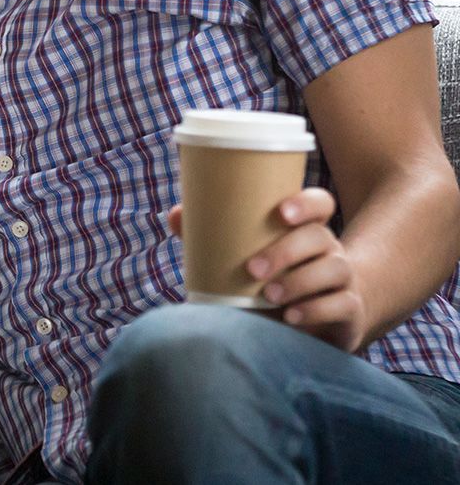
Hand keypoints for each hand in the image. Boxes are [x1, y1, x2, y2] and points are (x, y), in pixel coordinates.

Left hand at [169, 190, 368, 352]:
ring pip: (334, 269)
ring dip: (298, 281)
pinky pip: (343, 305)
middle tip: (252, 270)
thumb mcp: (242, 258)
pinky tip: (291, 317)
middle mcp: (329, 249)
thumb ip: (210, 236)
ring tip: (267, 296)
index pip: (320, 203)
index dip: (306, 203)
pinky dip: (316, 310)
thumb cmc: (269, 281)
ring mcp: (344, 279)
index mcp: (305, 229)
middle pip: (320, 237)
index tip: (280, 212)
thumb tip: (176, 214)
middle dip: (286, 251)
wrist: (310, 324)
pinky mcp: (351, 311)